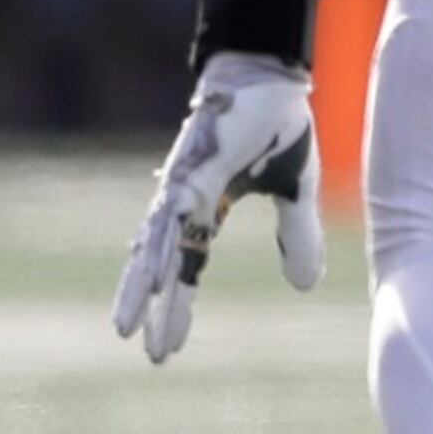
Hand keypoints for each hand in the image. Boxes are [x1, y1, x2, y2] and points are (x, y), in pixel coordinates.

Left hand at [113, 54, 326, 364]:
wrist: (270, 77)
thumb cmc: (278, 124)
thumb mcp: (299, 191)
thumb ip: (298, 236)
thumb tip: (305, 287)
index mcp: (209, 207)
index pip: (191, 265)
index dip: (182, 303)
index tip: (172, 343)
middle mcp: (185, 203)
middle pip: (168, 268)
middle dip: (159, 312)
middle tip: (153, 356)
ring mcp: (180, 189)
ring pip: (156, 251)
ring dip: (143, 292)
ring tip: (127, 332)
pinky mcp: (187, 176)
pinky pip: (168, 222)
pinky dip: (155, 253)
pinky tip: (149, 280)